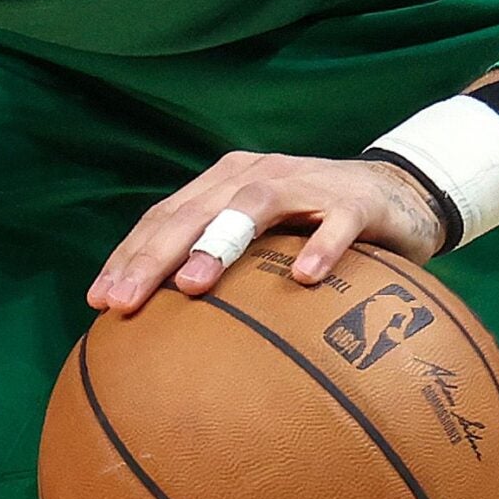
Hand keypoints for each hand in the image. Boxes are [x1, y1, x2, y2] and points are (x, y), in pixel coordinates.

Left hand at [89, 152, 445, 314]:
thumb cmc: (313, 227)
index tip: (98, 300)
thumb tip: (159, 321)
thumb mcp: (258, 240)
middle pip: (192, 212)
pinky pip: (336, 225)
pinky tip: (304, 279)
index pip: (163, 217)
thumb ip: (215, 264)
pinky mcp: (356, 203)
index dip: (128, 256)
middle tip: (124, 301)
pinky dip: (320, 247)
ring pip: (252, 208)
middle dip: (152, 256)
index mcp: (222, 184)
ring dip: (219, 244)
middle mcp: (255, 176)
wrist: (399, 195)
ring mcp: (306, 185)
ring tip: (192, 286)